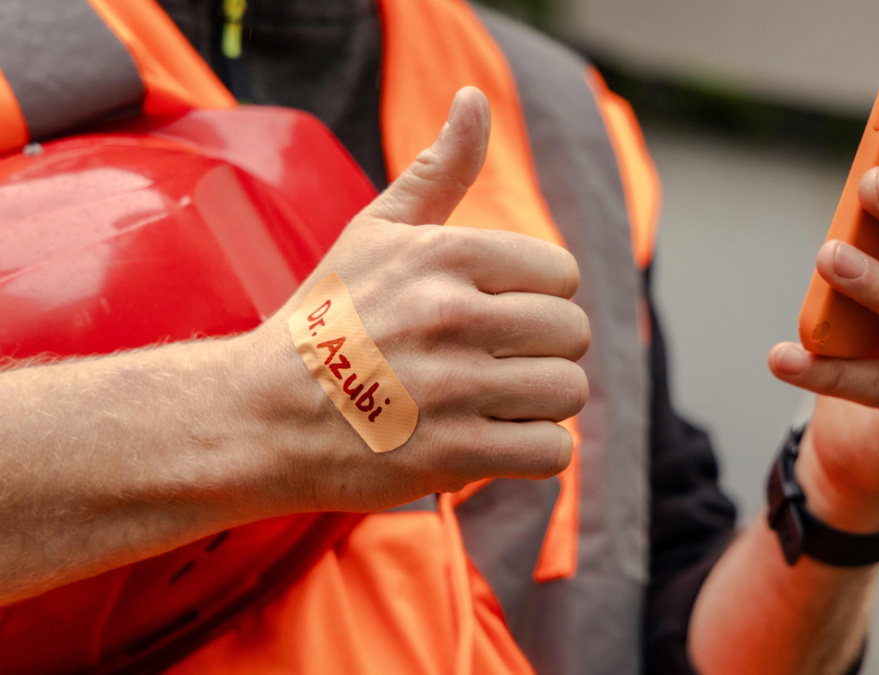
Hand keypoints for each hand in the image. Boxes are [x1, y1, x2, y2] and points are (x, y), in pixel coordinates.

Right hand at [249, 87, 588, 513]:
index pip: (562, 275)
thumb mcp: (376, 232)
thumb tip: (474, 99)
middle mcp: (452, 316)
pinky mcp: (452, 456)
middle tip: (492, 363)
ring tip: (492, 401)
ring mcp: (453, 389)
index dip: (535, 299)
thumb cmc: (328, 319)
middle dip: (542, 352)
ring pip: (569, 393)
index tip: (493, 315)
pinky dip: (532, 452)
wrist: (261, 414)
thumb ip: (438, 170)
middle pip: (574, 334)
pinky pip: (552, 453)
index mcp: (445, 254)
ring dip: (540, 404)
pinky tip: (490, 439)